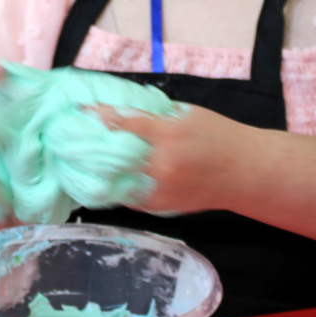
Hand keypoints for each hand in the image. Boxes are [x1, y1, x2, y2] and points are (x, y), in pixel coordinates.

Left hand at [90, 102, 254, 214]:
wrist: (245, 173)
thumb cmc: (220, 136)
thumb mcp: (189, 114)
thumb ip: (156, 115)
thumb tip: (122, 111)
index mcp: (171, 134)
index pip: (125, 123)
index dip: (99, 116)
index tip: (80, 110)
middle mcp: (162, 164)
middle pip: (114, 155)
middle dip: (91, 145)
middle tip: (70, 135)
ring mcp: (160, 189)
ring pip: (116, 179)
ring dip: (97, 168)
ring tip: (78, 156)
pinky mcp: (159, 206)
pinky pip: (126, 196)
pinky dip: (114, 185)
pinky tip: (102, 175)